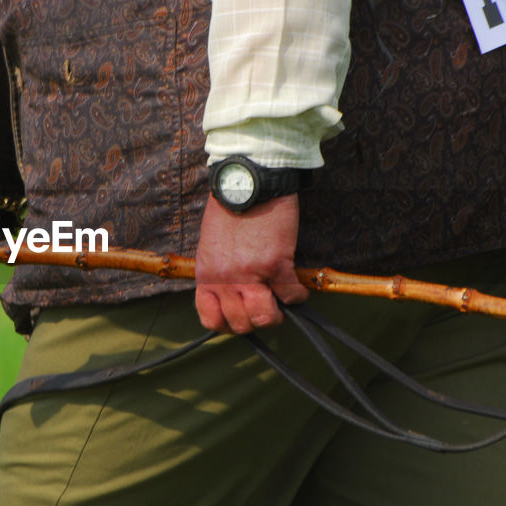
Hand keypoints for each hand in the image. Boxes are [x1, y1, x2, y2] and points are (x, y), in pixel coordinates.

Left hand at [194, 193, 309, 333]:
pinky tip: (298, 288)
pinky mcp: (275, 264)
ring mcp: (250, 274)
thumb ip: (218, 270)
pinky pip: (290, 295)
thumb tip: (232, 291)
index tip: (241, 315)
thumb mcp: (211, 244)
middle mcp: (225, 279)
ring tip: (282, 301)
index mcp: (206, 274)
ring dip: (277, 313)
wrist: (248, 181)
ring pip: (265, 317)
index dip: (228, 324)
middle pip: (241, 324)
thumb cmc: (230, 207)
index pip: (210, 319)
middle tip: (266, 305)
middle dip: (256, 319)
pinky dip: (298, 295)